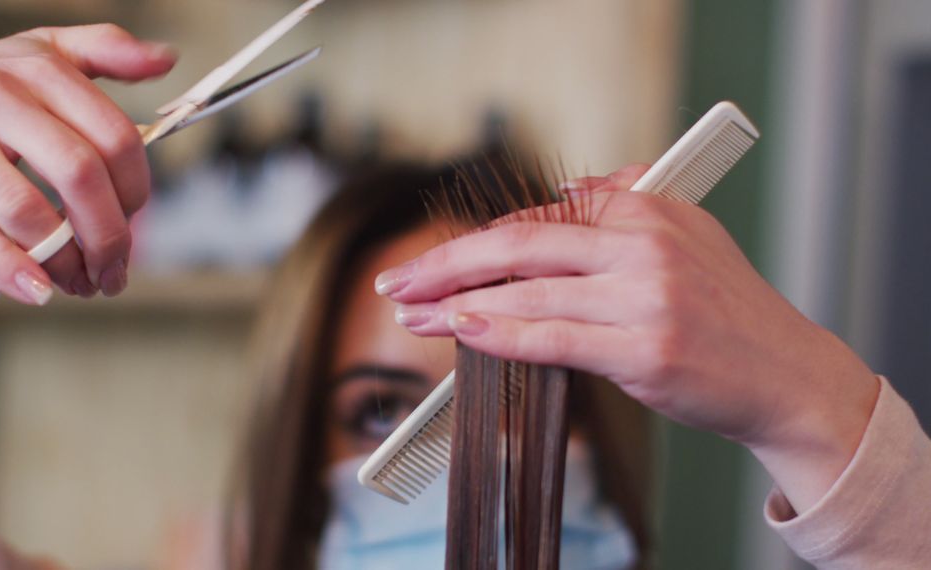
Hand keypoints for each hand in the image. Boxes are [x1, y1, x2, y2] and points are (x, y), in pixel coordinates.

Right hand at [0, 24, 176, 302]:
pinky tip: (39, 291)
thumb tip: (167, 59)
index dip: (137, 189)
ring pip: (29, 213)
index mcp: (40, 70)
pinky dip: (13, 270)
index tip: (135, 217)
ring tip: (80, 283)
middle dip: (109, 235)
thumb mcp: (39, 53)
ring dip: (67, 262)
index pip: (114, 136)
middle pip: (80, 176)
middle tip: (116, 268)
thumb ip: (106, 49)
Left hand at [377, 164, 879, 512]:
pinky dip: (499, 333)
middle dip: (445, 263)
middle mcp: (643, 244)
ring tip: (413, 315)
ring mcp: (644, 296)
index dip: (477, 243)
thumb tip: (565, 193)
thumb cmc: (727, 311)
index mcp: (647, 210)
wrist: (785, 373)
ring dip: (456, 303)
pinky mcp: (645, 349)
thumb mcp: (688, 234)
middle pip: (518, 244)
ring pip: (526, 292)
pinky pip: (553, 337)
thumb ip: (624, 204)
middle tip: (398, 281)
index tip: (436, 263)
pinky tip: (461, 330)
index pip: (539, 218)